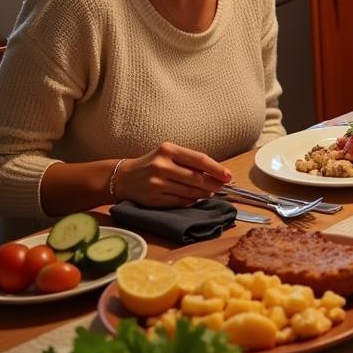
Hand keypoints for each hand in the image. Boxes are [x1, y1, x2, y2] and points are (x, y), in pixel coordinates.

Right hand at [115, 142, 232, 207]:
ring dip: (204, 194)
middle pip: (196, 178)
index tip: (229, 176)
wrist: (124, 177)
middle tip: (222, 187)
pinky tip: (196, 199)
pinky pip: (179, 202)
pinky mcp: (153, 198)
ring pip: (189, 191)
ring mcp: (156, 183)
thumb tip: (217, 174)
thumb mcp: (169, 155)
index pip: (199, 159)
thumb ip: (190, 162)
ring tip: (210, 193)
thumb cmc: (153, 164)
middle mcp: (161, 165)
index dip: (217, 169)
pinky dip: (191, 201)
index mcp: (169, 150)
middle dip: (213, 184)